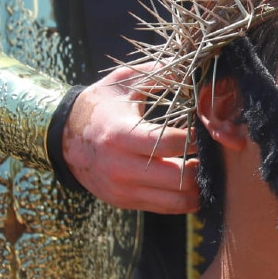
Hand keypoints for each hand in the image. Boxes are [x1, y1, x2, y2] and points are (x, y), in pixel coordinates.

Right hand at [62, 64, 199, 213]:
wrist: (65, 137)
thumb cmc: (100, 106)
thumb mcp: (124, 82)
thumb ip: (159, 73)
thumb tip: (194, 70)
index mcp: (120, 135)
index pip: (171, 143)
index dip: (195, 138)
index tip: (206, 130)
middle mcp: (121, 167)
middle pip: (180, 178)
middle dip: (203, 165)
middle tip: (212, 153)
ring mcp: (123, 189)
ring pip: (177, 200)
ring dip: (199, 187)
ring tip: (206, 169)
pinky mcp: (126, 202)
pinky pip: (166, 208)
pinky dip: (186, 199)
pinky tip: (194, 184)